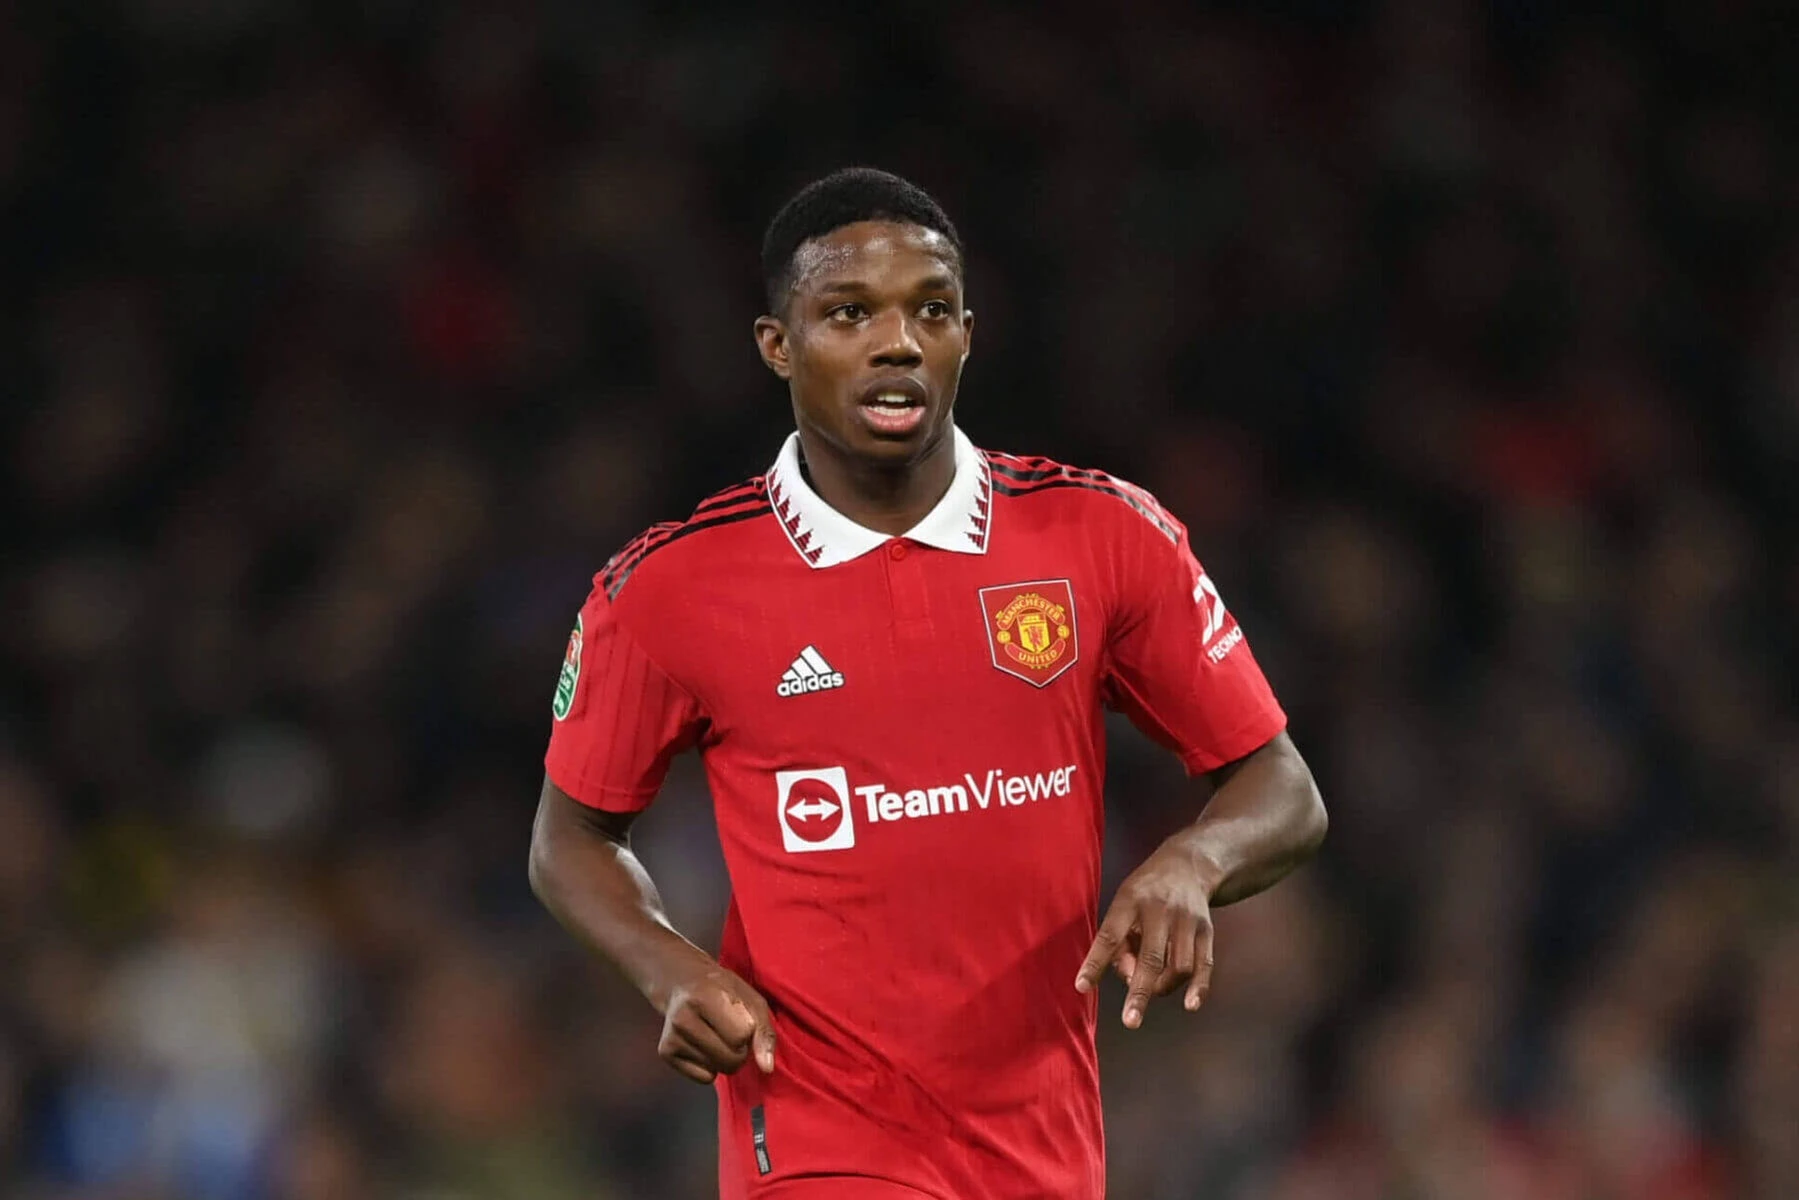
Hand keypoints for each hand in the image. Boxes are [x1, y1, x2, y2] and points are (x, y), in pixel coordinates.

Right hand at [652, 952, 776, 1084]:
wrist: (682, 982)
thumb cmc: (723, 990)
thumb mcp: (751, 999)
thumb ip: (763, 1032)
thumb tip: (766, 1068)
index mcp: (704, 997)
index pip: (741, 1036)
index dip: (748, 1031)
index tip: (740, 1017)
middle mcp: (683, 1018)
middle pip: (730, 1059)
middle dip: (740, 1051)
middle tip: (732, 1032)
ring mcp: (671, 1037)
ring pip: (717, 1070)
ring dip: (725, 1059)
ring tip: (717, 1035)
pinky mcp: (665, 1052)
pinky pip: (703, 1078)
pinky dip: (710, 1067)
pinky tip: (703, 1045)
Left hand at [1074, 837, 1220, 1027]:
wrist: (1188, 864)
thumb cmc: (1145, 891)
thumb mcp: (1122, 903)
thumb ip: (1119, 941)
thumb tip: (1129, 979)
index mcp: (1130, 901)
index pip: (1109, 935)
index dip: (1095, 963)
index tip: (1082, 986)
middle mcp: (1159, 910)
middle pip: (1151, 957)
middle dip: (1140, 991)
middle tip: (1130, 1021)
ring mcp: (1186, 920)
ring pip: (1178, 966)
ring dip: (1163, 986)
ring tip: (1151, 987)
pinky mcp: (1206, 930)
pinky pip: (1204, 964)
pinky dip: (1198, 987)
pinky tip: (1190, 1005)